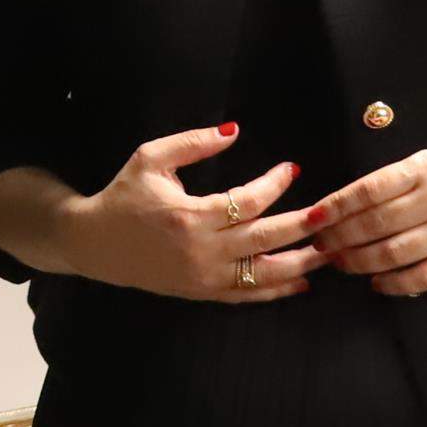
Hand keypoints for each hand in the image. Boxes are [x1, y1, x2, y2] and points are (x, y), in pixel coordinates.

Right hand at [58, 125, 327, 302]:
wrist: (95, 243)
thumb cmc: (123, 196)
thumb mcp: (150, 159)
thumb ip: (192, 143)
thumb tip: (234, 131)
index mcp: (190, 216)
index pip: (248, 201)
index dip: (275, 184)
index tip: (292, 169)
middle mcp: (202, 251)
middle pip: (266, 239)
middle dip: (304, 225)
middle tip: (332, 212)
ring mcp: (204, 277)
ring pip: (264, 274)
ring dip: (300, 262)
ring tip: (330, 250)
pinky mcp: (202, 293)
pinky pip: (248, 296)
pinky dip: (277, 291)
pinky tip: (301, 281)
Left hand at [308, 145, 426, 296]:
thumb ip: (395, 181)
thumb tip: (346, 204)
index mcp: (425, 168)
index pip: (368, 189)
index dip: (335, 206)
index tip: (313, 217)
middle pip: (375, 224)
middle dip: (339, 237)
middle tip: (319, 245)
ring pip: (393, 253)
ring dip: (358, 261)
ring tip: (340, 262)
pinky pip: (422, 277)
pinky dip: (393, 283)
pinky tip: (376, 282)